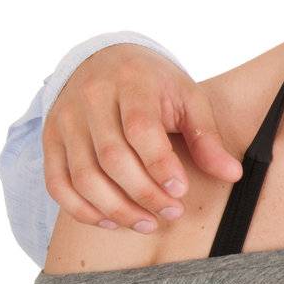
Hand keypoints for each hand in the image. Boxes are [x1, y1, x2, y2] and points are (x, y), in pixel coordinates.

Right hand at [43, 44, 240, 231]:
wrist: (105, 60)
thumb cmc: (155, 84)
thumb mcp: (188, 98)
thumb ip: (207, 137)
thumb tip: (232, 174)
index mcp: (131, 83)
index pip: (140, 128)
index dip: (160, 164)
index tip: (182, 191)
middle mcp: (91, 100)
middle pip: (111, 158)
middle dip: (144, 193)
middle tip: (172, 213)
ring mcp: (66, 121)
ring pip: (83, 175)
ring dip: (115, 208)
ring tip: (148, 223)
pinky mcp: (51, 140)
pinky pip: (57, 182)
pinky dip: (81, 209)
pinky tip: (111, 221)